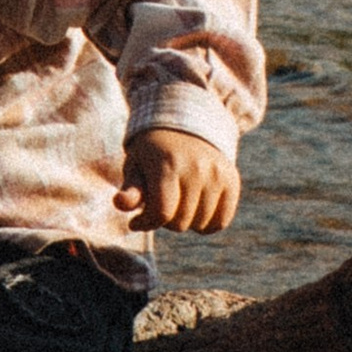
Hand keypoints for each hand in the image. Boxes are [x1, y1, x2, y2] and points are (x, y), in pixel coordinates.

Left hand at [118, 129, 241, 233]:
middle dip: (165, 220)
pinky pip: (221, 222)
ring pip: (201, 226)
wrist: (185, 125)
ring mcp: (217, 174)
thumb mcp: (135, 165)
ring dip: (186, 221)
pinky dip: (207, 224)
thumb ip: (131, 189)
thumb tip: (120, 204)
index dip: (147, 222)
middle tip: (160, 203)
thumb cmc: (152, 153)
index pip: (162, 212)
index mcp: (167, 164)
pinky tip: (195, 209)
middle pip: (180, 223)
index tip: (137, 220)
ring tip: (178, 202)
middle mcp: (196, 168)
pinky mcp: (232, 180)